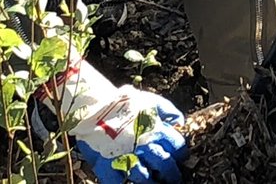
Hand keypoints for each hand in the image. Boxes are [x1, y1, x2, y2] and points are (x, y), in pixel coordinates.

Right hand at [38, 59, 186, 182]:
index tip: (179, 157)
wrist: (95, 106)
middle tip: (172, 177)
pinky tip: (127, 180)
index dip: (180, 153)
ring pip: (145, 178)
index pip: (177, 147)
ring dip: (151, 181)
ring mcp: (127, 158)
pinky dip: (123, 182)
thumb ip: (168, 110)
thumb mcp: (150, 101)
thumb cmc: (123, 103)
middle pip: (165, 166)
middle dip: (171, 173)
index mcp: (156, 130)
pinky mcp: (109, 167)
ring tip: (153, 182)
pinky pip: (118, 182)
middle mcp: (145, 146)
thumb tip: (180, 122)